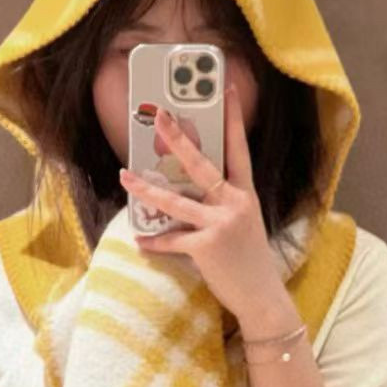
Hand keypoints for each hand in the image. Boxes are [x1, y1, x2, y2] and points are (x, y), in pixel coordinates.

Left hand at [117, 84, 290, 325]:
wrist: (261, 296)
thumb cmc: (250, 262)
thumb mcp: (243, 225)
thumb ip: (222, 205)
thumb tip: (190, 193)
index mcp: (245, 194)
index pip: (238, 149)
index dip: (233, 119)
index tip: (225, 90)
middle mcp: (234, 204)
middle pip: (201, 164)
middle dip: (179, 139)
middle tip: (161, 116)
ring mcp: (220, 224)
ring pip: (176, 201)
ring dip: (147, 189)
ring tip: (125, 177)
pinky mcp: (206, 247)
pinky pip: (172, 240)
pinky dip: (155, 242)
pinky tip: (140, 241)